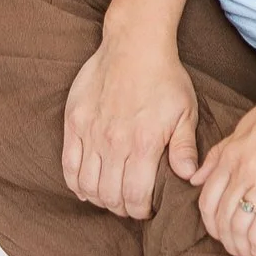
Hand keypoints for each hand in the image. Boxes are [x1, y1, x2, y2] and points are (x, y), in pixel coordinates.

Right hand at [63, 26, 199, 217]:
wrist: (134, 44)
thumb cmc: (165, 78)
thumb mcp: (185, 112)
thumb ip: (185, 148)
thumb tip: (188, 178)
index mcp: (143, 143)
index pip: (135, 196)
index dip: (140, 211)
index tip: (147, 210)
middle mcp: (113, 142)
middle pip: (110, 195)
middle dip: (122, 208)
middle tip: (130, 205)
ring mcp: (90, 133)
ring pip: (87, 185)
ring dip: (99, 198)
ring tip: (111, 197)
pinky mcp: (74, 123)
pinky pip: (68, 165)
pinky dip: (75, 183)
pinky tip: (86, 187)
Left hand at [194, 82, 255, 255]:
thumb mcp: (246, 126)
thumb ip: (220, 152)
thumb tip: (195, 177)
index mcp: (231, 155)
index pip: (206, 201)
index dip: (211, 225)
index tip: (223, 235)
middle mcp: (242, 169)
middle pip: (221, 218)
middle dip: (226, 241)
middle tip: (238, 251)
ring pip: (240, 225)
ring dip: (242, 247)